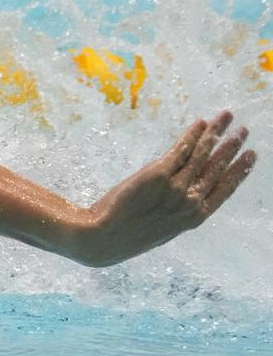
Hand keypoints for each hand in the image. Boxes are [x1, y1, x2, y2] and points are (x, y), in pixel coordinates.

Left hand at [73, 111, 256, 266]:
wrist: (105, 238)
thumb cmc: (128, 235)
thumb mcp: (163, 228)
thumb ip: (177, 210)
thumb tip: (185, 191)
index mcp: (195, 217)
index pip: (225, 188)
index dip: (239, 170)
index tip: (251, 155)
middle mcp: (191, 201)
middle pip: (217, 167)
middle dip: (232, 146)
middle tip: (243, 130)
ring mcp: (176, 187)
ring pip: (201, 154)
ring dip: (215, 133)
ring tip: (226, 118)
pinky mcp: (157, 175)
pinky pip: (180, 149)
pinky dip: (192, 134)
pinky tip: (200, 123)